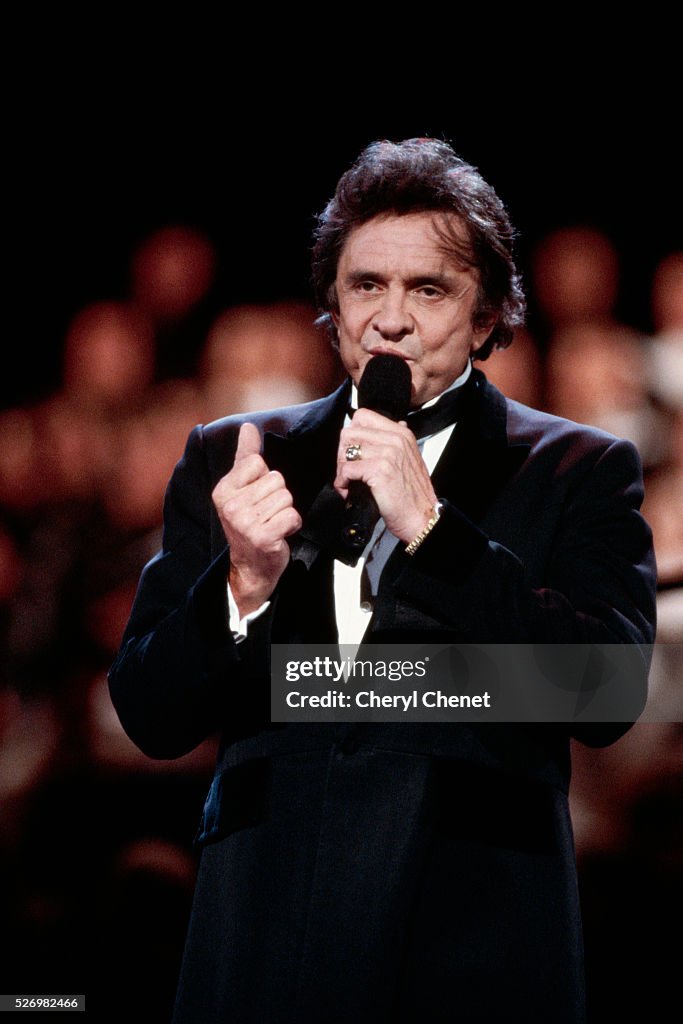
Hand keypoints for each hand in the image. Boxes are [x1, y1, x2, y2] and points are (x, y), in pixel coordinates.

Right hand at [212, 423, 301, 615]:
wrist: (251, 566)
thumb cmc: (250, 523)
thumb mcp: (243, 489)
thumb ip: (245, 457)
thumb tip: (248, 427)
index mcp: (222, 490)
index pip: (258, 463)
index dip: (266, 479)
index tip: (258, 497)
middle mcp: (230, 506)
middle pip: (277, 480)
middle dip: (279, 496)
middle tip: (267, 514)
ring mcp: (245, 523)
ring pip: (286, 498)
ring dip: (286, 511)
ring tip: (273, 523)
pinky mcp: (263, 537)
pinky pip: (292, 515)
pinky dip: (293, 525)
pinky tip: (281, 534)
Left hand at [334, 409, 437, 544]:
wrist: (421, 517)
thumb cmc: (414, 495)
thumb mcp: (409, 459)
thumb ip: (394, 443)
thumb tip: (380, 431)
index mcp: (402, 433)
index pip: (363, 416)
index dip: (352, 434)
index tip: (352, 452)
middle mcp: (395, 439)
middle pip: (350, 432)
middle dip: (342, 452)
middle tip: (347, 470)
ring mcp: (388, 453)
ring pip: (346, 449)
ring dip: (341, 468)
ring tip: (348, 481)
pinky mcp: (379, 470)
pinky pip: (347, 469)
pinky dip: (342, 482)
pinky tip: (349, 490)